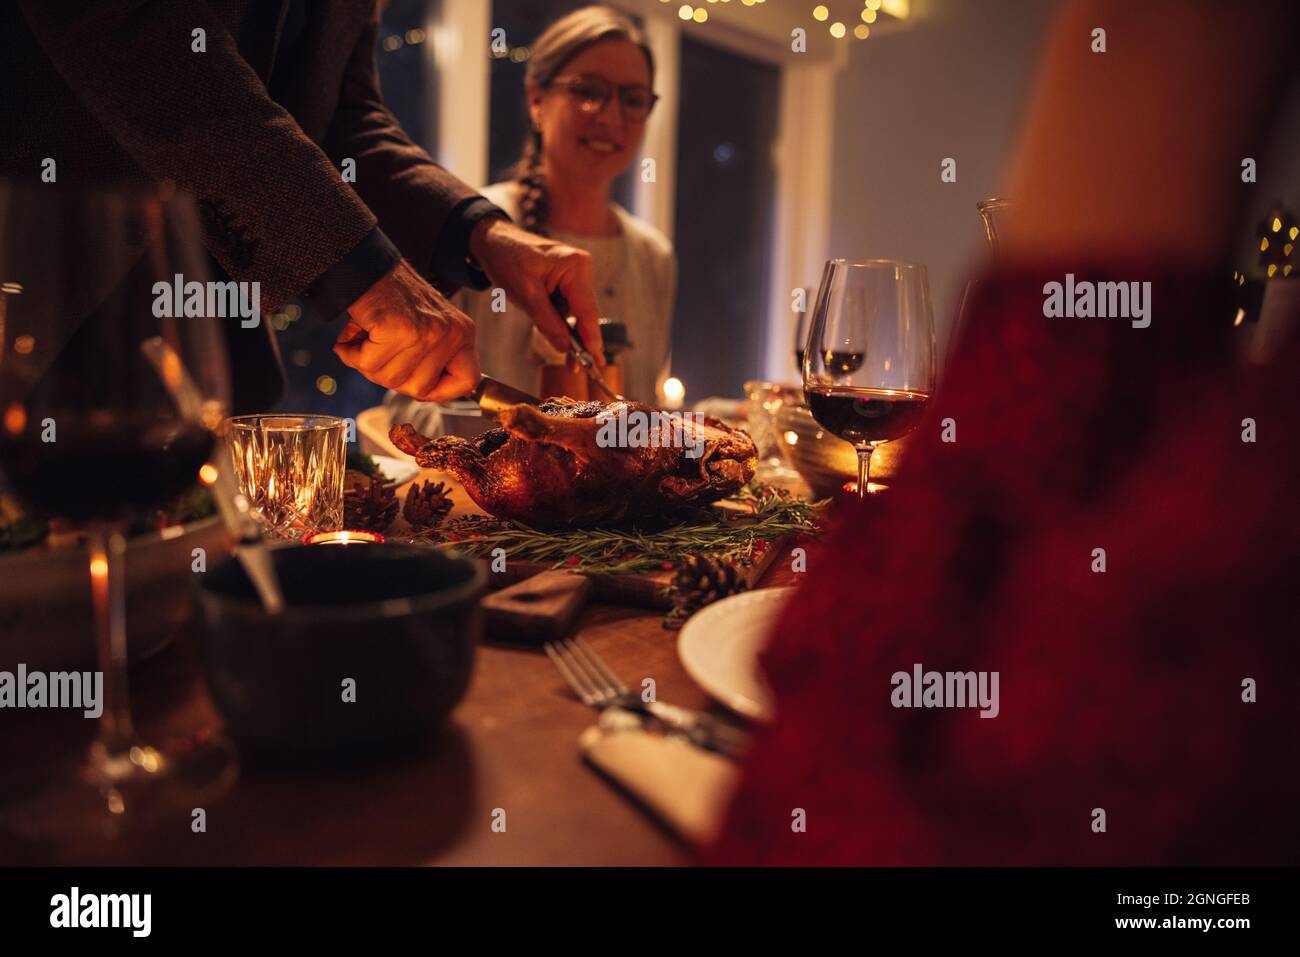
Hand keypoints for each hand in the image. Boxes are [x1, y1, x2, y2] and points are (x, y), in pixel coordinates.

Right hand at [334, 259, 478, 401]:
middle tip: (376, 353)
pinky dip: (352, 354)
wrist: (368, 266)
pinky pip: (369, 364)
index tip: (421, 388)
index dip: (442, 392)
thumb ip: (432, 360)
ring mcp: (426, 332)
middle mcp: (451, 333)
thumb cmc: (393, 299)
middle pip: (418, 389)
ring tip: (364, 339)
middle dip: (390, 377)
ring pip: (391, 379)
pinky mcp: (398, 329)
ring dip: (367, 364)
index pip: (467, 381)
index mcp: (462, 333)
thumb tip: (425, 395)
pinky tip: (352, 337)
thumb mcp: (428, 326)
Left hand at [468, 216, 604, 366]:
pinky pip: (566, 305)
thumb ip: (548, 323)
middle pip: (584, 313)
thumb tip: (565, 348)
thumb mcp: (526, 296)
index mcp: (575, 266)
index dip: (592, 339)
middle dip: (577, 339)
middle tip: (574, 366)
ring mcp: (575, 273)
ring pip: (574, 312)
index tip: (596, 361)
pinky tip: (540, 312)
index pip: (587, 311)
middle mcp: (581, 268)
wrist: (493, 241)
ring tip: (537, 317)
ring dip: (562, 327)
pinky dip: (557, 317)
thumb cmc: (507, 259)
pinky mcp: (567, 279)